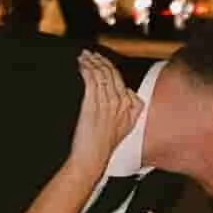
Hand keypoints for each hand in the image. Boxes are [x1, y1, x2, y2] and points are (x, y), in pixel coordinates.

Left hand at [66, 50, 138, 179]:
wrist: (92, 157)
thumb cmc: (104, 146)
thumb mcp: (125, 128)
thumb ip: (130, 110)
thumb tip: (130, 94)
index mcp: (130, 108)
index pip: (121, 80)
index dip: (111, 68)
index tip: (103, 61)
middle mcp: (119, 103)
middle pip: (111, 75)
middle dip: (101, 61)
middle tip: (91, 54)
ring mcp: (106, 103)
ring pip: (101, 75)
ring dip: (92, 62)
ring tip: (84, 57)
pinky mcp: (92, 103)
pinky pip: (91, 80)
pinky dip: (86, 69)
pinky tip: (81, 65)